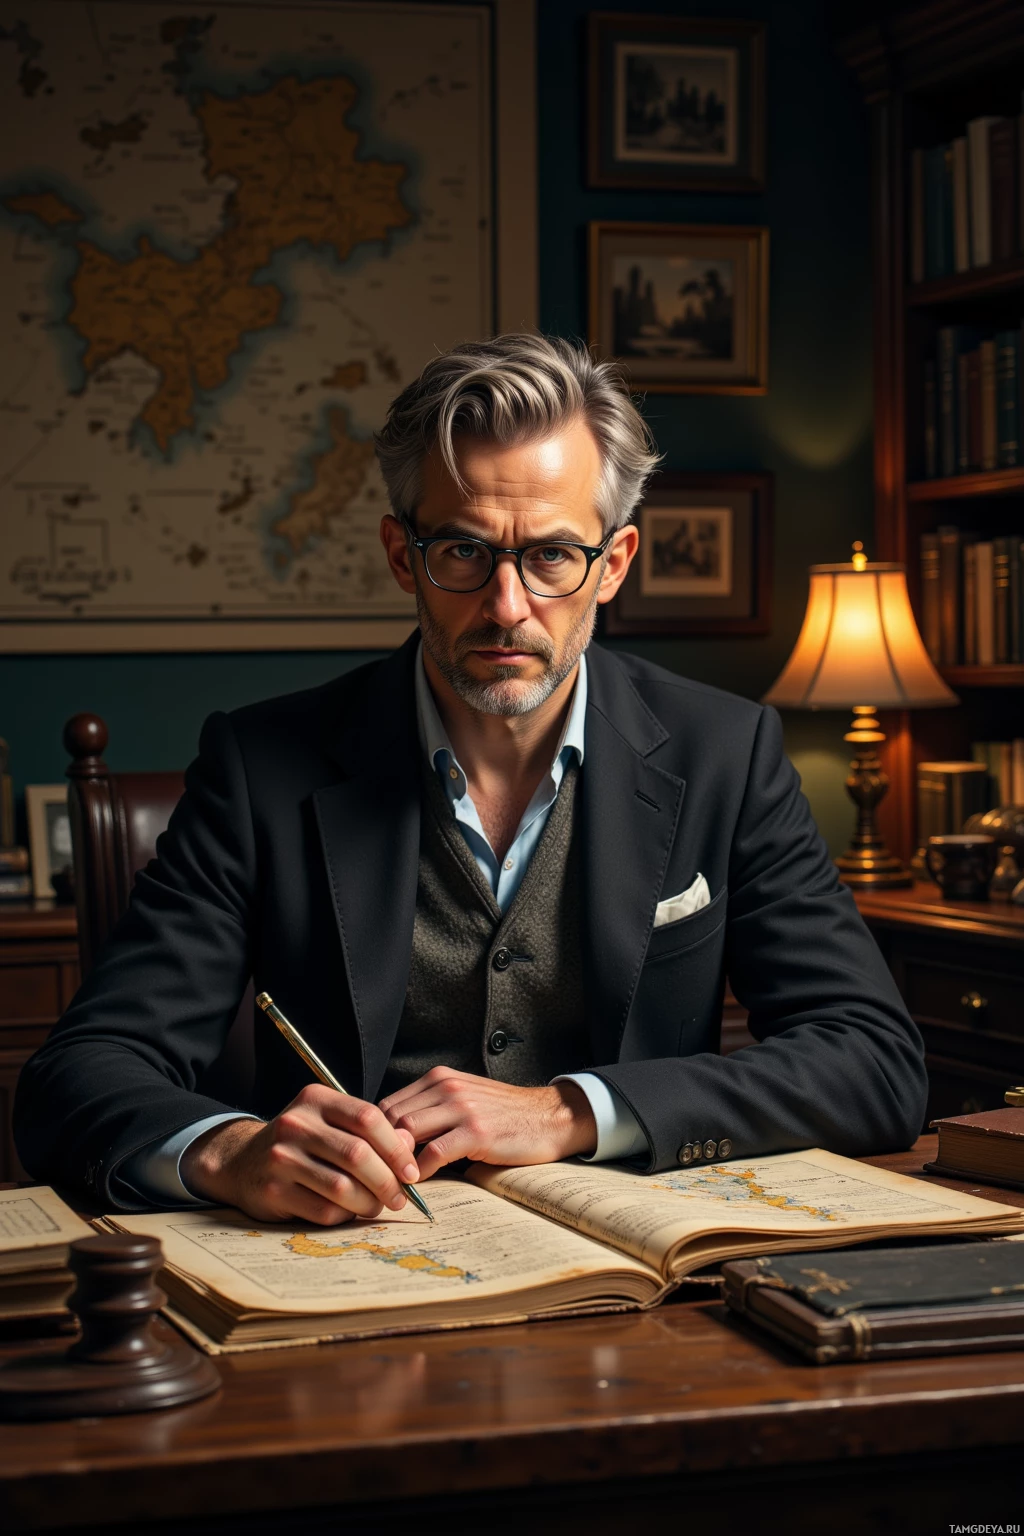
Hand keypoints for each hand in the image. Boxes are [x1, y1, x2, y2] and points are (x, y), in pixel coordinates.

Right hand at [181, 1085, 420, 1224]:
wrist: (241, 1161)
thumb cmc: (300, 1143)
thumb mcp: (330, 1124)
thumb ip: (369, 1131)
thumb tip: (409, 1145)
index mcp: (315, 1100)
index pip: (368, 1118)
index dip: (396, 1147)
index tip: (411, 1171)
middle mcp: (296, 1124)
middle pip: (357, 1154)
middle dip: (387, 1181)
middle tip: (400, 1197)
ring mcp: (281, 1157)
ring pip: (342, 1187)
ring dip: (369, 1203)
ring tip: (377, 1206)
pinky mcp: (273, 1191)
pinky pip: (323, 1210)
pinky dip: (344, 1215)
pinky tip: (347, 1211)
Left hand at [378, 1068, 596, 1178]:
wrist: (550, 1117)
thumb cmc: (505, 1114)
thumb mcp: (465, 1100)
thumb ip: (433, 1111)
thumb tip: (396, 1140)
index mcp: (440, 1079)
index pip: (389, 1104)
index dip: (376, 1134)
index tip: (374, 1158)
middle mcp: (446, 1088)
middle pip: (391, 1118)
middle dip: (380, 1149)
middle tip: (376, 1175)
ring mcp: (462, 1108)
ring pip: (407, 1133)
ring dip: (396, 1162)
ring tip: (393, 1182)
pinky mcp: (476, 1132)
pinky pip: (434, 1153)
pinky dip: (421, 1171)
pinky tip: (420, 1182)